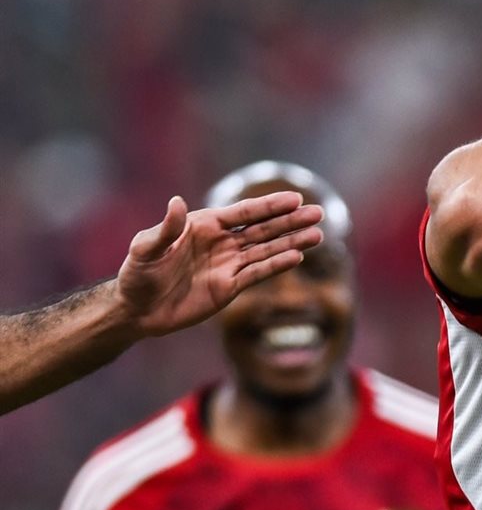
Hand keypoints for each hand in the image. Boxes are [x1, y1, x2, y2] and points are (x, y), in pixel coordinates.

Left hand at [115, 192, 324, 336]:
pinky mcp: (230, 287)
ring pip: (266, 250)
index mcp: (204, 226)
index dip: (269, 206)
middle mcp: (222, 242)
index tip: (295, 198)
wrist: (136, 310)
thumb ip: (165, 229)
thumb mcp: (145, 249)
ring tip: (317, 235)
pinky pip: (258, 274)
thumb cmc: (137, 275)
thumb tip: (177, 202)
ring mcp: (228, 264)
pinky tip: (297, 258)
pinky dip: (277, 266)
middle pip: (263, 229)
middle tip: (317, 213)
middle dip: (290, 221)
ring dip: (291, 242)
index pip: (244, 213)